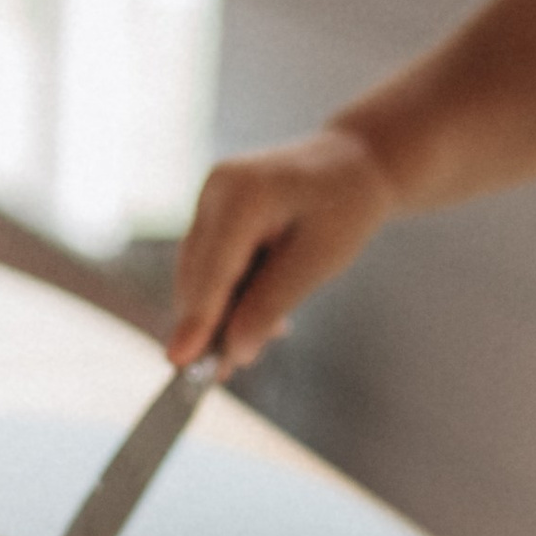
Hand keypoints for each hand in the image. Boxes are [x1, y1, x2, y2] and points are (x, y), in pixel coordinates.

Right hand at [166, 125, 397, 368]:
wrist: (355, 161)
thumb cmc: (346, 205)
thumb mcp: (320, 260)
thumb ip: (272, 303)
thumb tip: (235, 351)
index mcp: (245, 193)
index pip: (214, 268)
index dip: (198, 318)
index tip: (180, 361)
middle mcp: (216, 189)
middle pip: (199, 274)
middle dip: (208, 324)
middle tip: (221, 374)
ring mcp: (210, 197)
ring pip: (200, 272)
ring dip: (219, 312)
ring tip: (243, 353)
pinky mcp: (213, 210)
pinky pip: (212, 261)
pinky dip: (228, 293)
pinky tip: (256, 320)